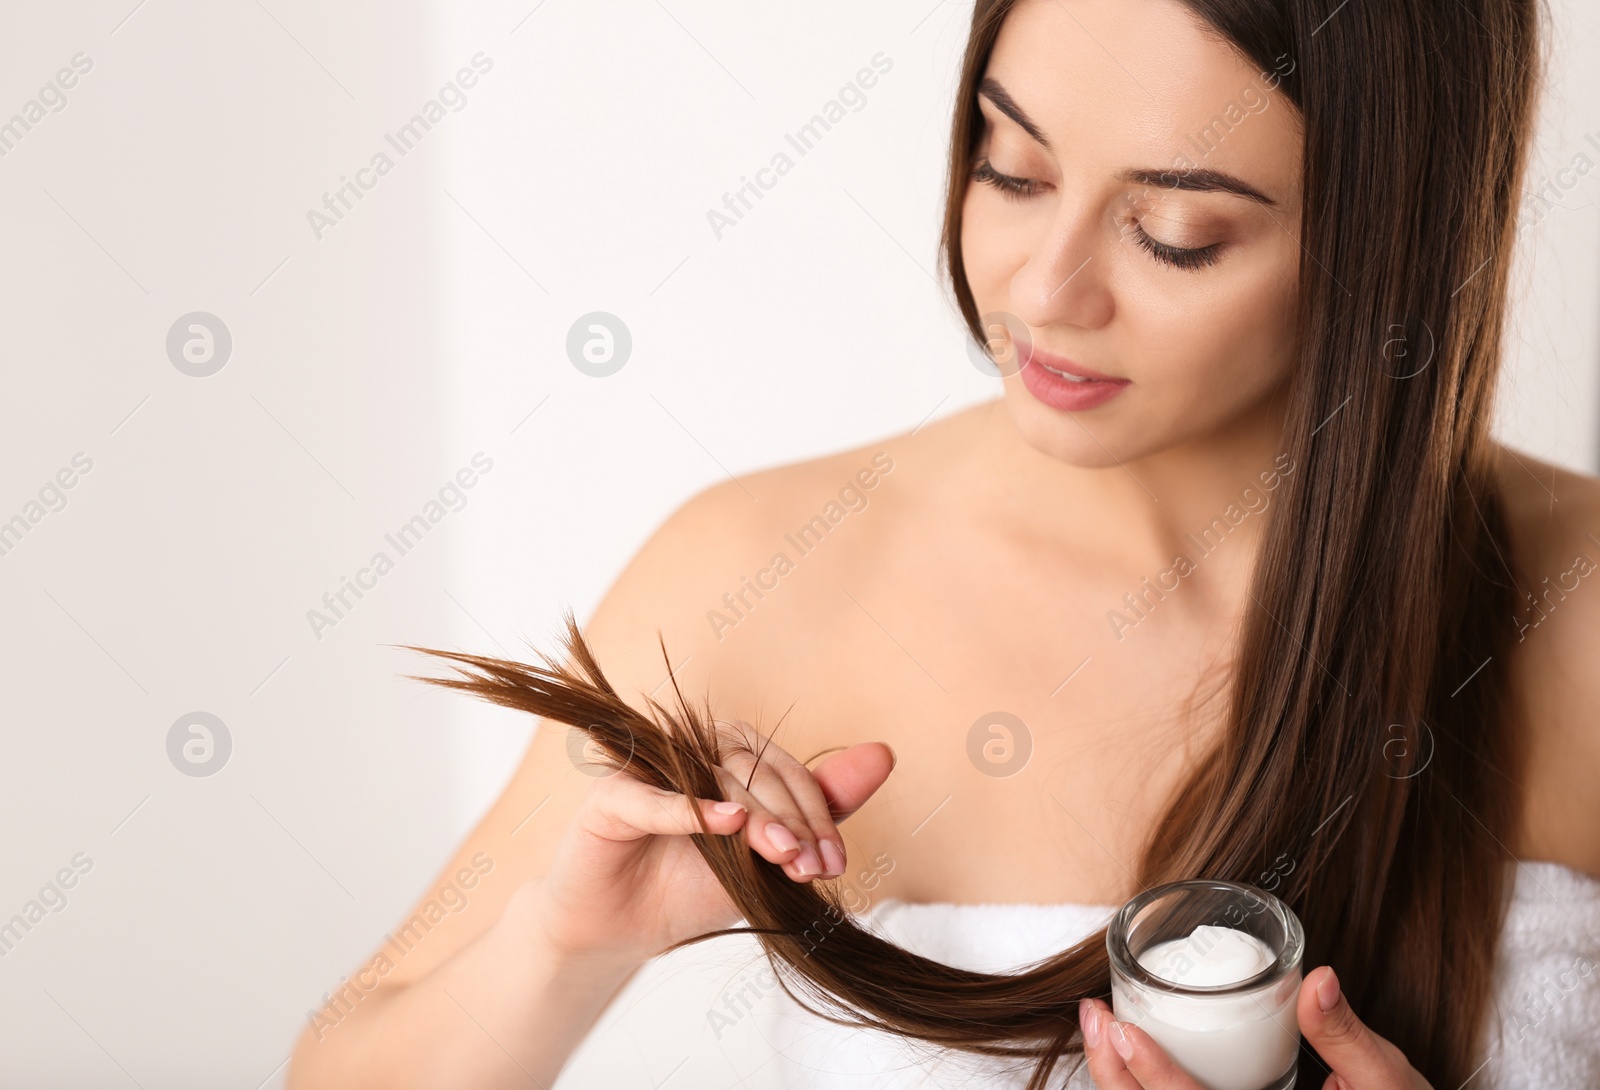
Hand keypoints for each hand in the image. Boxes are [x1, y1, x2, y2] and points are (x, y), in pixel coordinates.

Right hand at [523, 717, 895, 965]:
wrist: (621, 932)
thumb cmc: (691, 889)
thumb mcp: (767, 857)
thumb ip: (820, 808)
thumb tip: (883, 755)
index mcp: (729, 755)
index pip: (783, 770)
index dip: (814, 811)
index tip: (834, 862)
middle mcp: (690, 750)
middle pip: (753, 768)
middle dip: (790, 817)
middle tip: (811, 865)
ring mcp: (648, 768)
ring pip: (712, 776)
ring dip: (755, 815)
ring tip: (782, 855)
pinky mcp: (609, 795)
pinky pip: (654, 796)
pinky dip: (692, 808)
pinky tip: (729, 824)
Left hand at [1077, 966, 1432, 1088]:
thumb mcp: (1390, 1081)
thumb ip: (1349, 1036)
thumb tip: (1318, 978)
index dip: (1156, 1077)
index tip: (1122, 1031)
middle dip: (1113, 1076)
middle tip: (1093, 1016)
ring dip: (1118, 1084)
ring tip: (1100, 1029)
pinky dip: (1143, 1089)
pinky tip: (1125, 1056)